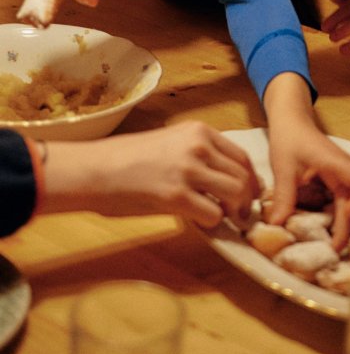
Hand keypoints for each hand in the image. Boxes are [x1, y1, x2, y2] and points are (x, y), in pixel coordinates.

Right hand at [41, 121, 260, 226]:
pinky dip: (213, 222)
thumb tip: (220, 177)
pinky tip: (202, 222)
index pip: (241, 156)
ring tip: (227, 220)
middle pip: (243, 175)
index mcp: (199, 131)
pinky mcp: (176, 196)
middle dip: (248, 198)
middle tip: (243, 213)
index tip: (250, 193)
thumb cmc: (128, 159)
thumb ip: (198, 153)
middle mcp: (199, 146)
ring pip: (235, 193)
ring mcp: (189, 170)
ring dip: (235, 211)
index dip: (250, 178)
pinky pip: (213, 213)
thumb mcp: (171, 142)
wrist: (95, 169)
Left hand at [266, 113, 349, 249]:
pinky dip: (347, 214)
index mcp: (337, 163)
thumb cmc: (289, 140)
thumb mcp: (283, 167)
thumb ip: (284, 196)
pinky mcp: (340, 178)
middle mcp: (346, 169)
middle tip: (338, 247)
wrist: (292, 121)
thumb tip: (278, 226)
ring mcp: (345, 174)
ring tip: (338, 242)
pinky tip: (334, 229)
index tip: (346, 216)